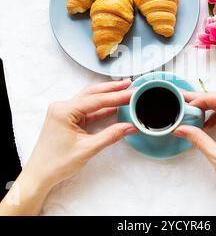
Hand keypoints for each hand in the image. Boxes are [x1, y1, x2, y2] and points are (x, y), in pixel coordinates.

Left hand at [0, 79, 136, 214]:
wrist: (40, 175)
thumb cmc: (57, 163)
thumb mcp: (88, 149)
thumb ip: (111, 135)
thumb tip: (130, 127)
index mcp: (64, 111)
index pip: (96, 100)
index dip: (116, 97)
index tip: (131, 93)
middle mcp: (62, 107)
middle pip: (92, 93)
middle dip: (112, 89)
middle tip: (129, 85)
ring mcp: (64, 112)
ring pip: (90, 99)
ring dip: (107, 96)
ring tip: (124, 92)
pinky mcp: (68, 118)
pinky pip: (88, 110)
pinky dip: (101, 108)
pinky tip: (114, 106)